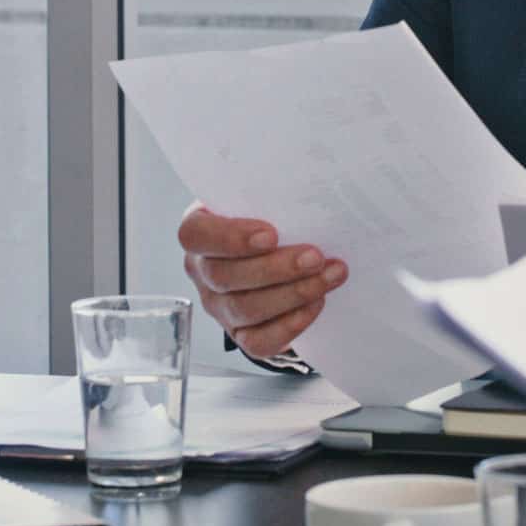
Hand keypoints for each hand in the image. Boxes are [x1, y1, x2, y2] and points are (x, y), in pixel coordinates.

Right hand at [178, 202, 348, 360]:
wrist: (280, 253)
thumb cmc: (270, 219)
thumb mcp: (264, 201)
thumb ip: (274, 195)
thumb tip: (314, 185)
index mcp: (200, 230)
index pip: (196, 235)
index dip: (230, 237)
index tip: (271, 234)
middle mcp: (202, 271)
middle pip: (225, 276)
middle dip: (276, 268)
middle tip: (315, 256)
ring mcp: (219, 306)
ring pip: (245, 309)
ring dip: (293, 293)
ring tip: (329, 276)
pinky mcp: (241, 334)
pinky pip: (258, 341)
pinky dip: (290, 325)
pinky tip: (316, 303)